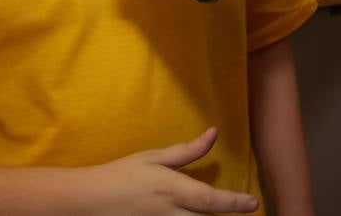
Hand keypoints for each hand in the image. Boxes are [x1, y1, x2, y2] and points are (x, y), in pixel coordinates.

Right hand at [78, 127, 258, 214]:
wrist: (87, 201)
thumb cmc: (122, 175)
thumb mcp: (153, 158)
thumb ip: (186, 151)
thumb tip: (213, 134)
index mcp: (171, 190)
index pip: (210, 200)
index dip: (234, 203)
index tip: (254, 203)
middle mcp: (168, 214)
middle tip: (246, 211)